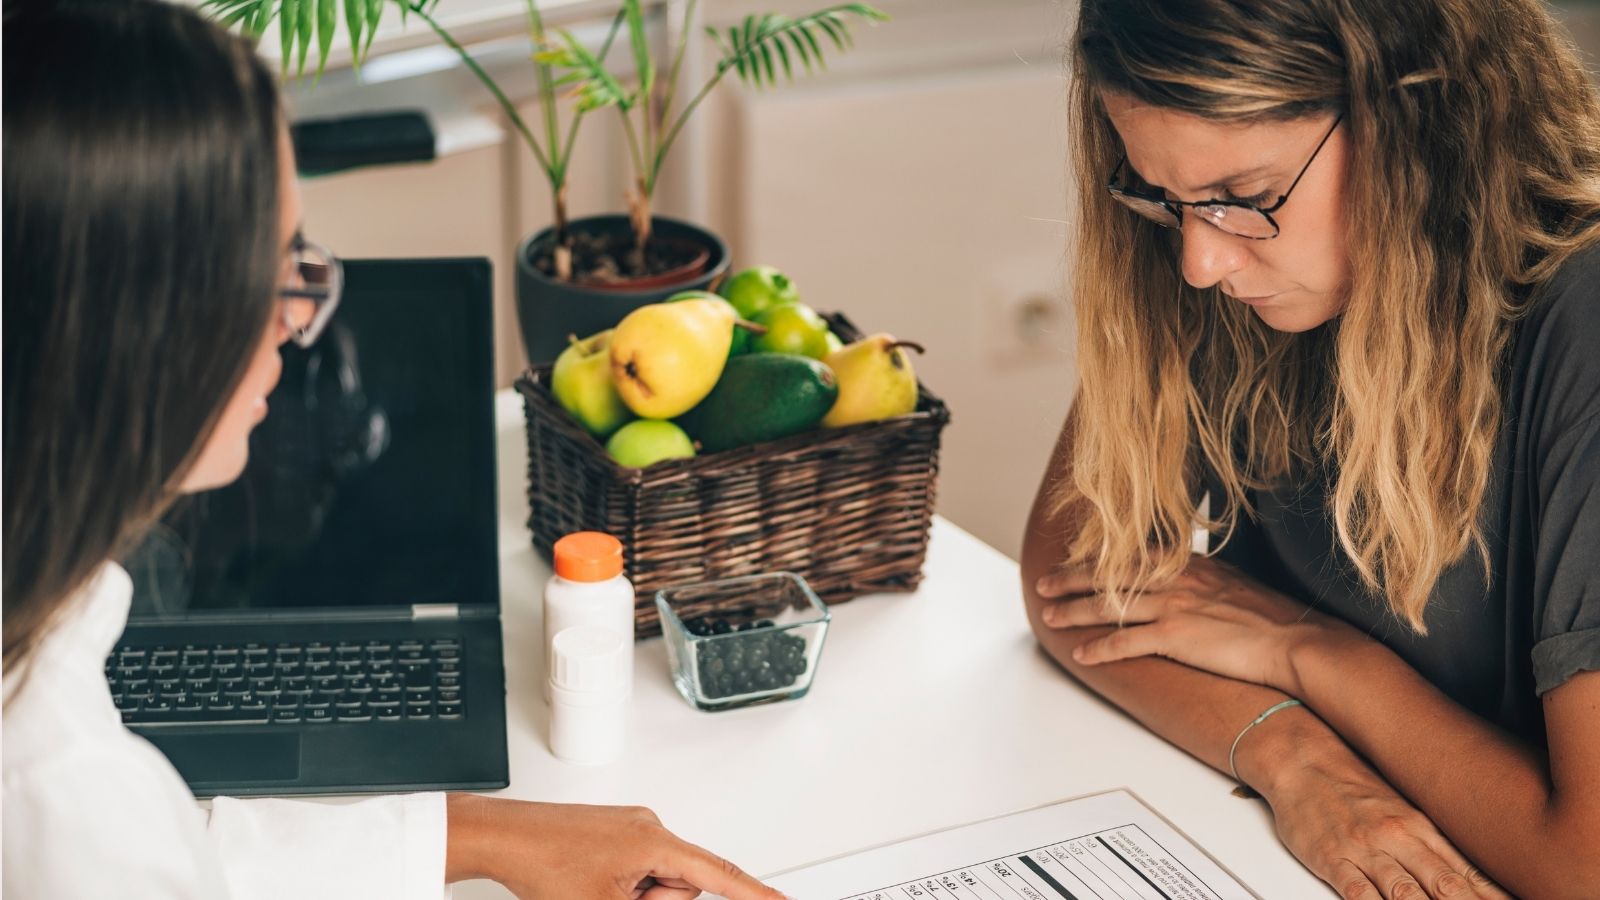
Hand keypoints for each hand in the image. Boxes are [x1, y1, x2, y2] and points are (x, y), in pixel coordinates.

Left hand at [446, 795, 784, 899]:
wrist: (502, 837)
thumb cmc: (542, 864)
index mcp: (655, 840)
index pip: (719, 874)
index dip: (755, 893)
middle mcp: (649, 825)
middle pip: (682, 883)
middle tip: (612, 898)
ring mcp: (631, 826)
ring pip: (658, 879)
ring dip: (636, 896)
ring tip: (595, 889)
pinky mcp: (615, 832)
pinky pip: (639, 867)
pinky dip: (625, 884)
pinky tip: (592, 882)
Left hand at [1035, 555, 1355, 693]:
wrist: (1297, 641)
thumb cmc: (1272, 618)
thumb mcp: (1233, 584)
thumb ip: (1204, 579)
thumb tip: (1189, 583)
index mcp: (1190, 564)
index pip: (1132, 557)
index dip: (1098, 560)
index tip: (1074, 561)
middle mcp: (1177, 580)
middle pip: (1110, 575)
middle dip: (1071, 579)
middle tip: (1044, 584)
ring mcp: (1175, 607)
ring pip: (1108, 606)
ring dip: (1074, 612)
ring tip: (1049, 618)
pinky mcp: (1176, 637)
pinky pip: (1125, 643)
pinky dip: (1100, 649)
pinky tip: (1081, 655)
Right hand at [1254, 729, 1509, 899]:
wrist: (1302, 757)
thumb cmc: (1352, 785)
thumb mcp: (1404, 809)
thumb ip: (1437, 847)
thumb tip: (1476, 881)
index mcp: (1423, 828)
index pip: (1472, 875)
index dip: (1495, 898)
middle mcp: (1400, 839)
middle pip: (1447, 888)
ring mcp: (1366, 849)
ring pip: (1406, 893)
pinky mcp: (1332, 858)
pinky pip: (1358, 893)